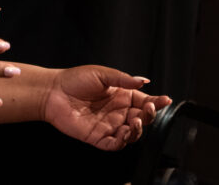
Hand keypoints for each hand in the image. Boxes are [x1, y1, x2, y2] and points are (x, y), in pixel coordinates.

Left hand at [42, 65, 170, 150]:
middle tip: (148, 109)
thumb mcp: (101, 74)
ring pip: (131, 134)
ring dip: (138, 130)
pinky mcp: (98, 137)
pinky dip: (123, 142)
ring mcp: (109, 125)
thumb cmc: (74, 80)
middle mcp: (117, 112)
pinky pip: (115, 144)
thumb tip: (144, 81)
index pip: (143, 101)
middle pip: (141, 119)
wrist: (53, 92)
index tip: (165, 100)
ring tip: (135, 122)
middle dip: (149, 116)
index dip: (156, 102)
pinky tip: (124, 133)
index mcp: (121, 96)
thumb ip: (123, 79)